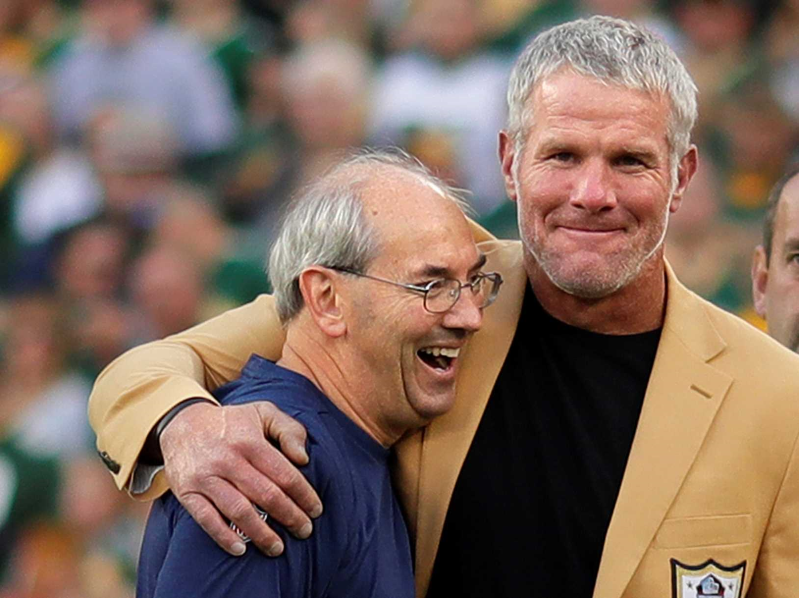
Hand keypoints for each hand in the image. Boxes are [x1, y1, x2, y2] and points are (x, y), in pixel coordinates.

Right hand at [160, 401, 322, 556]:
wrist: (182, 422)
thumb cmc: (232, 422)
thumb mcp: (263, 412)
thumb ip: (289, 430)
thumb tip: (303, 459)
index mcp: (250, 441)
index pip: (284, 474)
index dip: (303, 495)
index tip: (316, 510)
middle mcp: (228, 460)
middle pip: (265, 495)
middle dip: (290, 516)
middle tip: (305, 531)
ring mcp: (206, 477)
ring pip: (238, 511)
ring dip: (261, 533)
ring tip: (278, 548)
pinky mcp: (187, 492)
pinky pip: (206, 519)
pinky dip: (223, 536)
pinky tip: (240, 549)